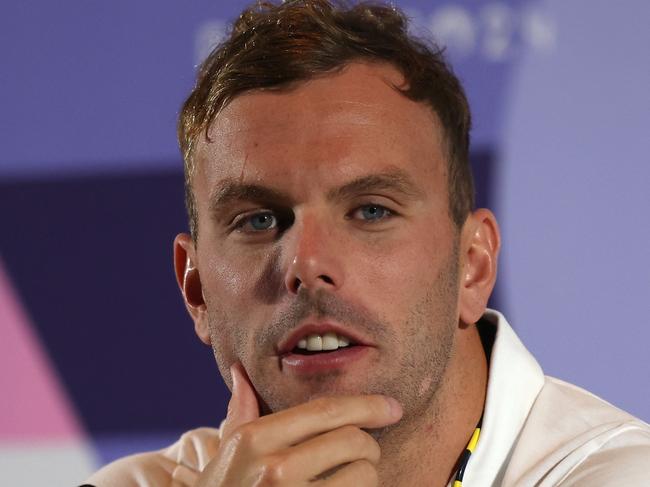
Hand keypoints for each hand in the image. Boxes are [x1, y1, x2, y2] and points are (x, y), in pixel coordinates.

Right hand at [196, 362, 402, 485]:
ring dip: (366, 475)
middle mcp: (274, 468)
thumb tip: (240, 372)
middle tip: (364, 453)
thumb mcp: (228, 453)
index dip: (366, 405)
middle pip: (352, 440)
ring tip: (348, 480)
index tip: (391, 407)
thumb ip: (240, 412)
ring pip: (363, 473)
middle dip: (367, 445)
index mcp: (254, 439)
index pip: (324, 410)